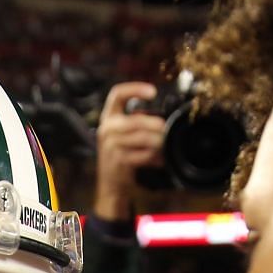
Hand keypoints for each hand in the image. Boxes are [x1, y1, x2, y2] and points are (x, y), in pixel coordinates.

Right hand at [94, 83, 166, 222]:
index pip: (117, 94)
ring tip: (164, 145)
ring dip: (157, 142)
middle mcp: (106, 129)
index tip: (153, 92)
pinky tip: (160, 160)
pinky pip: (142, 155)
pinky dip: (154, 157)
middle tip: (166, 128)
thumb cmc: (121, 155)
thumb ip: (136, 121)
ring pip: (141, 138)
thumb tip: (162, 117)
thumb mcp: (123, 134)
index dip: (135, 89)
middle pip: (135, 119)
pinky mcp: (118, 161)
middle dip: (154, 124)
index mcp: (108, 117)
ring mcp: (110, 146)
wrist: (111, 183)